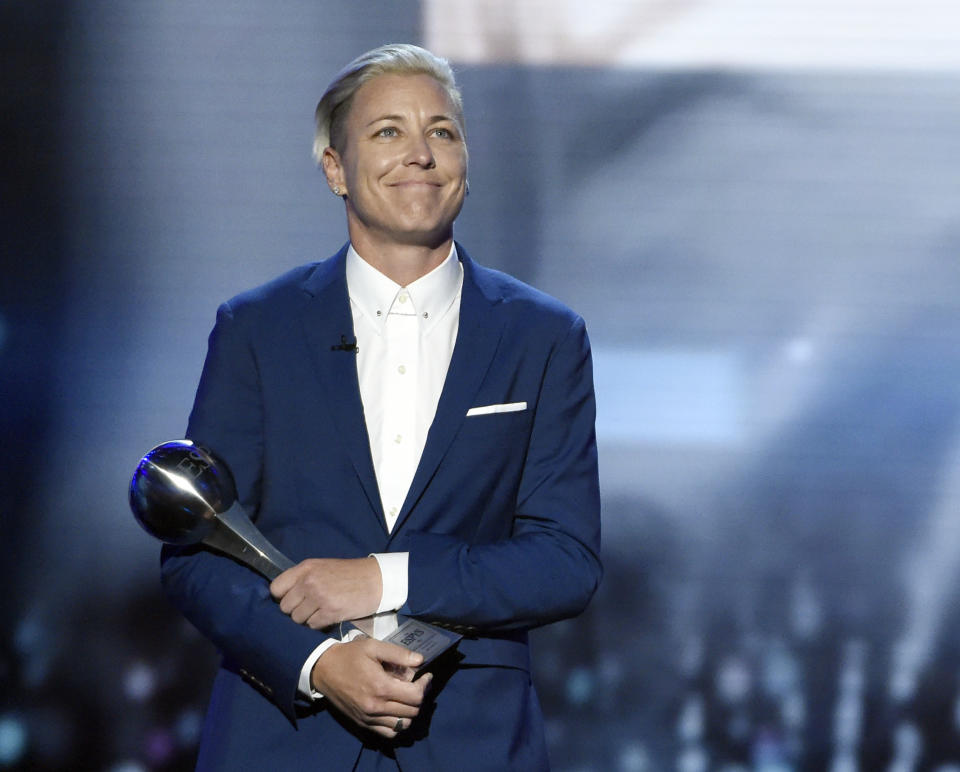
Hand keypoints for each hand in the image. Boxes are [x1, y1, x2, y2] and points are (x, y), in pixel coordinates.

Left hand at [270, 557, 381, 628]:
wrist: (376, 580)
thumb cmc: (349, 574)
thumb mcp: (323, 567)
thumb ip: (303, 578)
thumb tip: (284, 596)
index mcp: (305, 568)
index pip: (275, 588)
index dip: (282, 597)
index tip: (292, 599)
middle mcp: (309, 581)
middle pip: (285, 607)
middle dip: (295, 610)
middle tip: (309, 608)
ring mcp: (319, 597)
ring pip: (297, 619)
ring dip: (307, 619)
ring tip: (321, 612)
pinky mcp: (330, 612)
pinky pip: (312, 626)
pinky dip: (319, 624)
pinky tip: (329, 616)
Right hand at [312, 637, 431, 737]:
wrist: (323, 669)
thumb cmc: (349, 656)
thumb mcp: (373, 647)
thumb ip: (398, 654)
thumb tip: (420, 660)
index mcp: (381, 687)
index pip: (416, 696)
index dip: (425, 685)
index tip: (426, 676)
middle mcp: (376, 707)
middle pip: (412, 711)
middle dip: (420, 696)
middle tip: (418, 684)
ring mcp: (369, 718)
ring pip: (402, 724)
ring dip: (410, 711)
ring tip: (407, 697)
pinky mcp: (363, 724)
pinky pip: (388, 733)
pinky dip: (397, 724)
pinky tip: (396, 710)